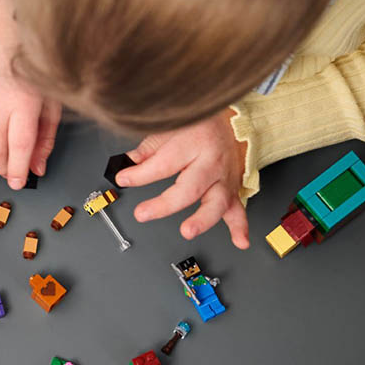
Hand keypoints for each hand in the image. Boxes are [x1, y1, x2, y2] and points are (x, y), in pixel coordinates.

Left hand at [114, 110, 249, 248]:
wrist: (234, 123)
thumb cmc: (202, 126)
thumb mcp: (173, 128)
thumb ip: (150, 147)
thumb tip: (129, 162)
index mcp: (195, 141)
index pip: (164, 163)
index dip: (140, 174)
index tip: (123, 179)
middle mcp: (211, 162)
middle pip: (190, 187)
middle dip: (165, 203)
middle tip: (143, 213)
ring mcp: (224, 178)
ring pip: (217, 203)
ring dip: (203, 219)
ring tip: (188, 230)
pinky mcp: (232, 191)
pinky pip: (238, 211)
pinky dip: (240, 228)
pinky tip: (239, 241)